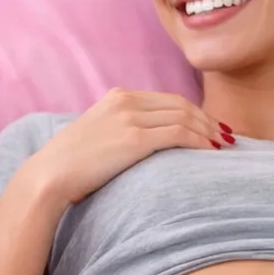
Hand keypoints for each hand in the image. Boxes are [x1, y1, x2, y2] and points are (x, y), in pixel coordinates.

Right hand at [27, 88, 229, 203]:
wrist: (48, 177)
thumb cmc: (68, 167)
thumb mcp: (94, 137)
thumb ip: (118, 132)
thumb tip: (139, 147)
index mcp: (116, 97)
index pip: (166, 99)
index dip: (193, 111)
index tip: (208, 125)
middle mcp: (125, 101)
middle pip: (180, 104)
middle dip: (206, 119)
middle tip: (225, 135)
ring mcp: (130, 118)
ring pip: (184, 117)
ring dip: (208, 130)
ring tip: (223, 144)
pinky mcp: (134, 138)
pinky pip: (179, 133)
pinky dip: (199, 140)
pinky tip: (210, 151)